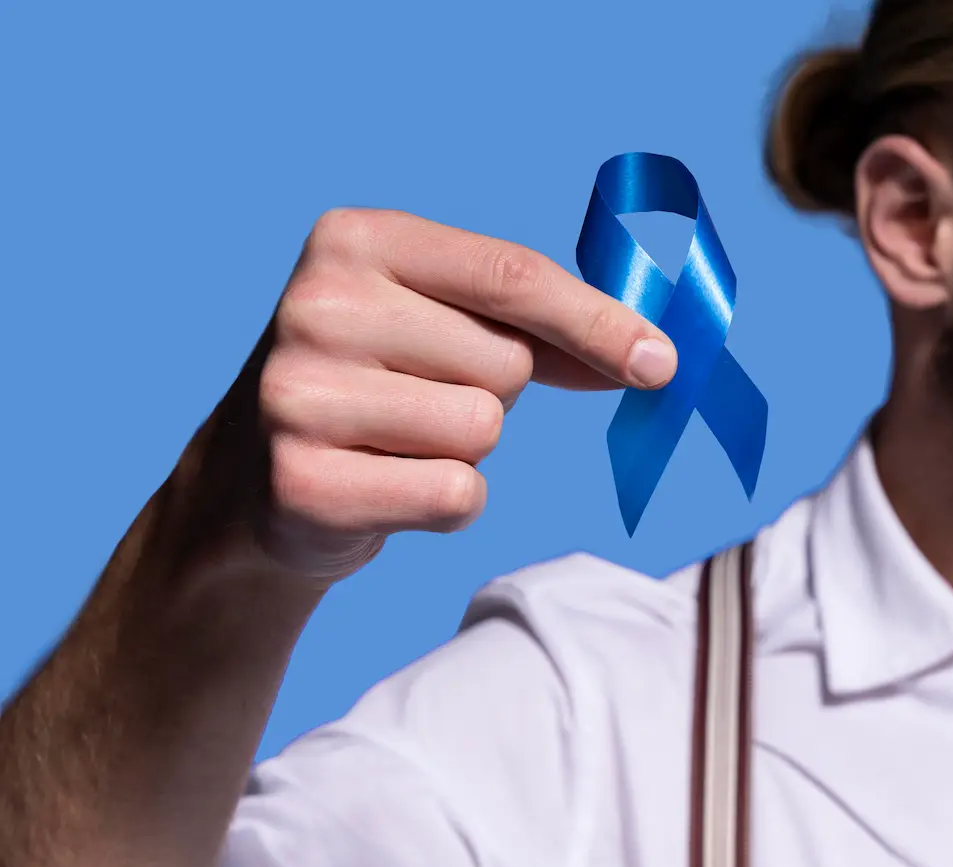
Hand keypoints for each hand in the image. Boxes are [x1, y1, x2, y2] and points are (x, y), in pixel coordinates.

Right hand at [193, 208, 677, 580]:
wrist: (253, 479)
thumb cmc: (376, 386)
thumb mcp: (438, 322)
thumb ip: (538, 325)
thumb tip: (649, 352)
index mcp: (355, 240)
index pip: (510, 276)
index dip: (597, 322)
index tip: (661, 361)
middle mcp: (317, 305)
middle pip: (506, 362)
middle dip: (493, 392)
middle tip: (422, 398)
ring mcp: (299, 394)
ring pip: (483, 431)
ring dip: (466, 451)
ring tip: (400, 441)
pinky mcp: (303, 480)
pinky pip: (454, 495)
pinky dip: (446, 502)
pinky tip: (389, 486)